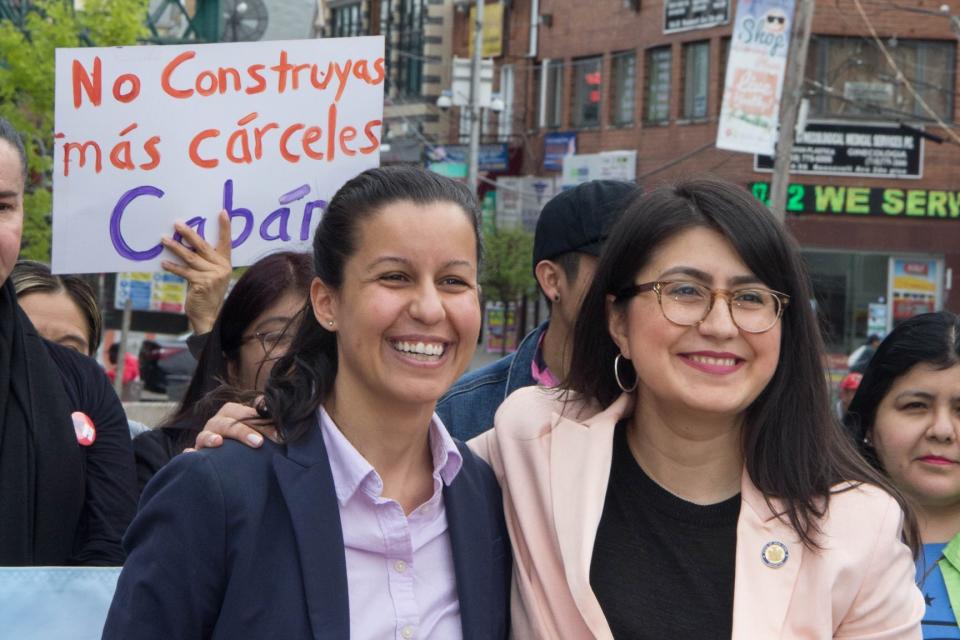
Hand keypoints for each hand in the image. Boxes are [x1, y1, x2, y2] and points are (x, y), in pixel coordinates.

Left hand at [161, 211, 232, 334]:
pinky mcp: (202, 283)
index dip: (225, 227)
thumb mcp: (212, 275)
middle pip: (203, 246)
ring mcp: (212, 275)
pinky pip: (184, 272)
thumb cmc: (208, 292)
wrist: (210, 315)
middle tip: (177, 224)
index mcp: (226, 262)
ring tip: (163, 240)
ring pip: (190, 257)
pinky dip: (173, 267)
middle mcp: (221, 267)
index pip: (226, 241)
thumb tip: (186, 244)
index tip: (222, 212)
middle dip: (188, 233)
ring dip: (175, 247)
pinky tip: (164, 263)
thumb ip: (205, 261)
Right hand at [190, 402, 278, 450]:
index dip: (259, 422)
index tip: (276, 435)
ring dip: (210, 438)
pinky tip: (191, 454)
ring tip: (218, 442)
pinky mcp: (196, 455)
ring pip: (204, 435)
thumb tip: (269, 407)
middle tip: (258, 442)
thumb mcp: (258, 429)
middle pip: (225, 423)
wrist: (233, 459)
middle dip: (242, 431)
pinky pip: (190, 454)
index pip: (243, 412)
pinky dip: (190, 454)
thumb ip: (263, 419)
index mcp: (231, 414)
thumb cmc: (249, 440)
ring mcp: (204, 439)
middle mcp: (216, 424)